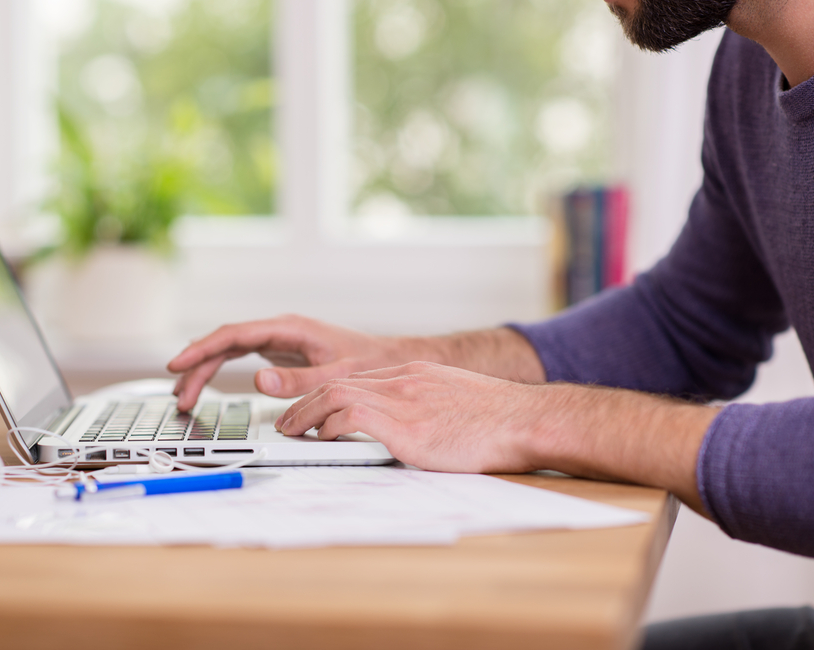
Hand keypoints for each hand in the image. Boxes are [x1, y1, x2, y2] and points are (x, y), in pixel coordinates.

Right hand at [167, 315, 423, 410]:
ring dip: (204, 371)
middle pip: (225, 344)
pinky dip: (219, 371)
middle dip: (197, 367)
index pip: (234, 335)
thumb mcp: (336, 375)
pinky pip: (239, 358)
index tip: (178, 363)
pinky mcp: (280, 353)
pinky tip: (204, 384)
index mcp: (288, 328)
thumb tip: (259, 380)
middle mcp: (279, 330)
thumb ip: (298, 380)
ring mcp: (278, 340)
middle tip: (178, 395)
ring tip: (183, 397)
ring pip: (229, 351)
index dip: (202, 349)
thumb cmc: (370, 363)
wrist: (391, 359)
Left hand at [276, 362, 543, 472]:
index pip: (358, 379)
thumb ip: (428, 409)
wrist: (527, 419)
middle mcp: (405, 380)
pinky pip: (351, 418)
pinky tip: (322, 440)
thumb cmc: (501, 420)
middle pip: (339, 382)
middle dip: (305, 402)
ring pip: (336, 395)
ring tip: (290, 432)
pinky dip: (330, 427)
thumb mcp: (457, 402)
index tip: (311, 411)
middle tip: (286, 421)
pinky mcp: (407, 425)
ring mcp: (405, 400)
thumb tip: (415, 431)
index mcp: (416, 374)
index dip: (327, 395)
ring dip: (306, 415)